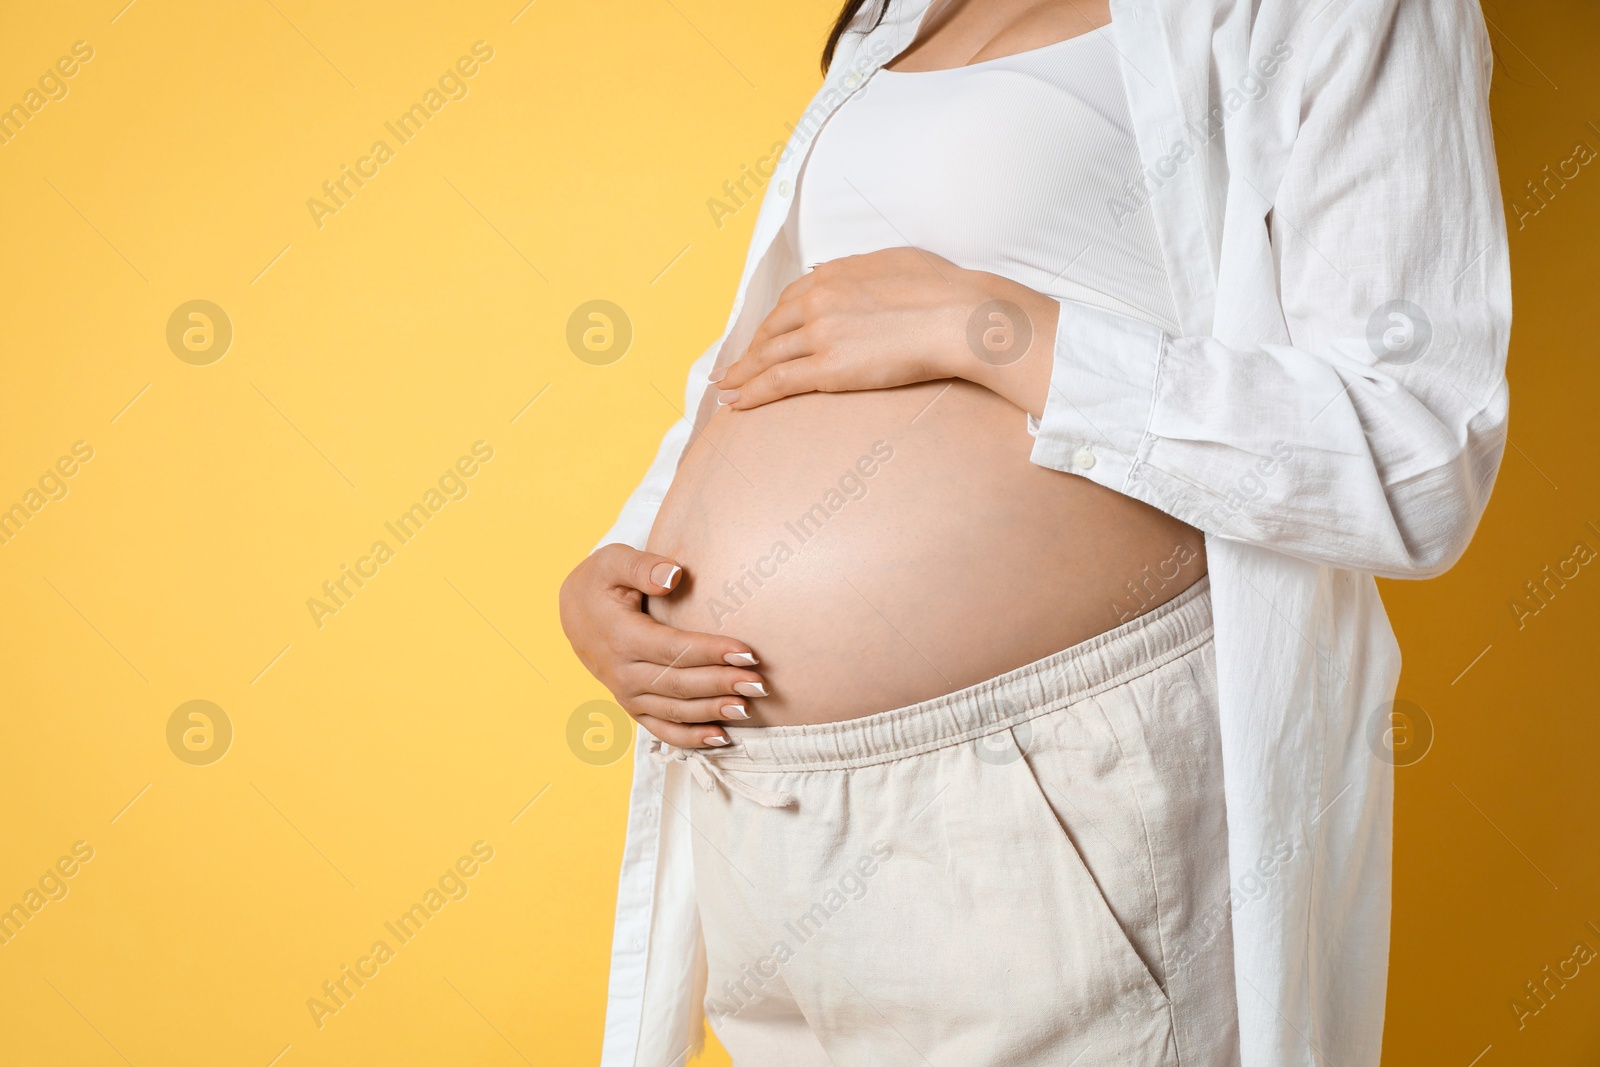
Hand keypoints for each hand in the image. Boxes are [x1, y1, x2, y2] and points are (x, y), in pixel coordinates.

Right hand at [558, 544, 765, 748]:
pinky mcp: (632, 706)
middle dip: (721, 685)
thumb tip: (673, 576)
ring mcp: (626, 694)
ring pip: (674, 711)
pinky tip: (721, 738)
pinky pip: (661, 730)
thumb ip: (642, 566)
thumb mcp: (613, 561)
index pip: (673, 649)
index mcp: (622, 637)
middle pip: (679, 684)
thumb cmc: (600, 582)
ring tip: (747, 708)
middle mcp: (622, 672)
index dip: (711, 653)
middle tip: (758, 684)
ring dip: (712, 712)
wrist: (572, 611)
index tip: (746, 652)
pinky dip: (690, 739)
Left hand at [711, 247, 1057, 416]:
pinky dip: (751, 392)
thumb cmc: (943, 290)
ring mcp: (819, 333)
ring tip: (726, 389)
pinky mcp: (827, 368)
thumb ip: (867, 273)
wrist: (958, 316)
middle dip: (749, 351)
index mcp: (833, 274)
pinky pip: (778, 382)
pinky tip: (736, 403)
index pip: (789, 301)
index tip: (763, 337)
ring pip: (767, 357)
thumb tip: (863, 280)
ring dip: (741, 374)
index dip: (772, 323)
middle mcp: (818, 300)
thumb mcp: (896, 263)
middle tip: (732, 368)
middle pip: (772, 330)